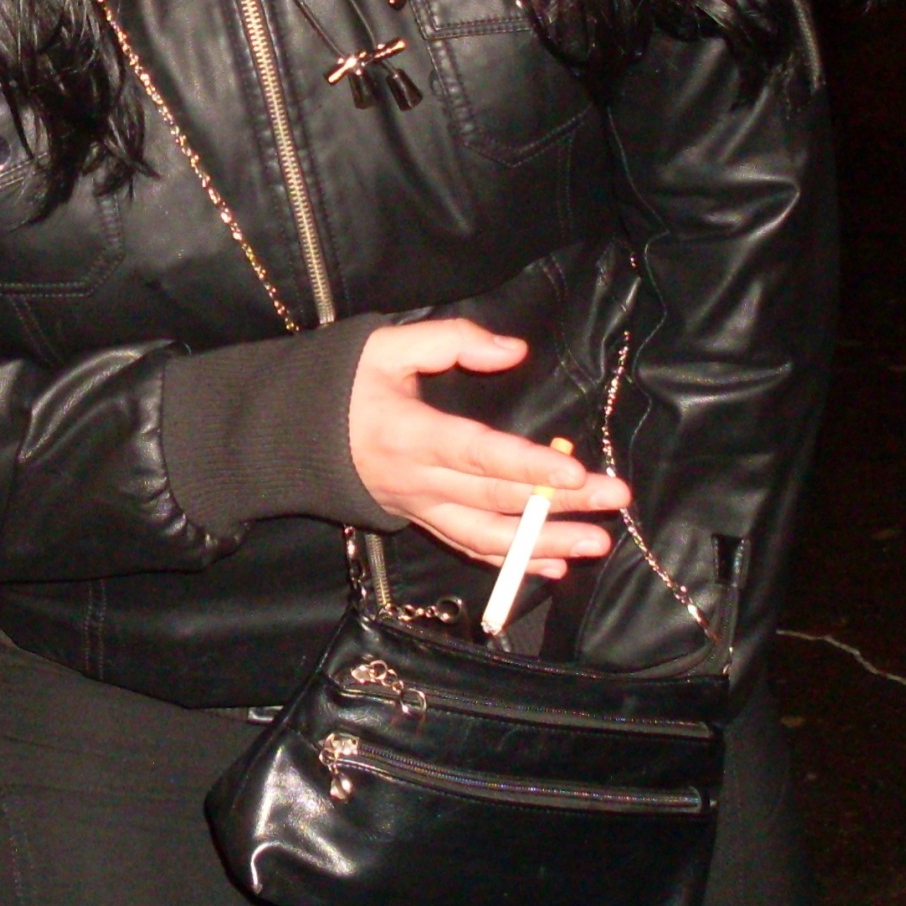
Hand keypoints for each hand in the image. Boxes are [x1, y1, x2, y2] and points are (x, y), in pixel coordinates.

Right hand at [348, 319, 630, 575]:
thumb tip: (513, 350)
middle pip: (495, 499)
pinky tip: (552, 565)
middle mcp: (417, 481)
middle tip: (614, 500)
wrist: (290, 436)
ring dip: (544, 544)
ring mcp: (419, 507)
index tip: (574, 474)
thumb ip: (452, 340)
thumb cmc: (342, 383)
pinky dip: (510, 562)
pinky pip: (468, 548)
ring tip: (596, 543)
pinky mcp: (419, 520)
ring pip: (486, 536)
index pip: (477, 455)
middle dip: (559, 504)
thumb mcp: (386, 345)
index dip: (526, 467)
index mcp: (410, 434)